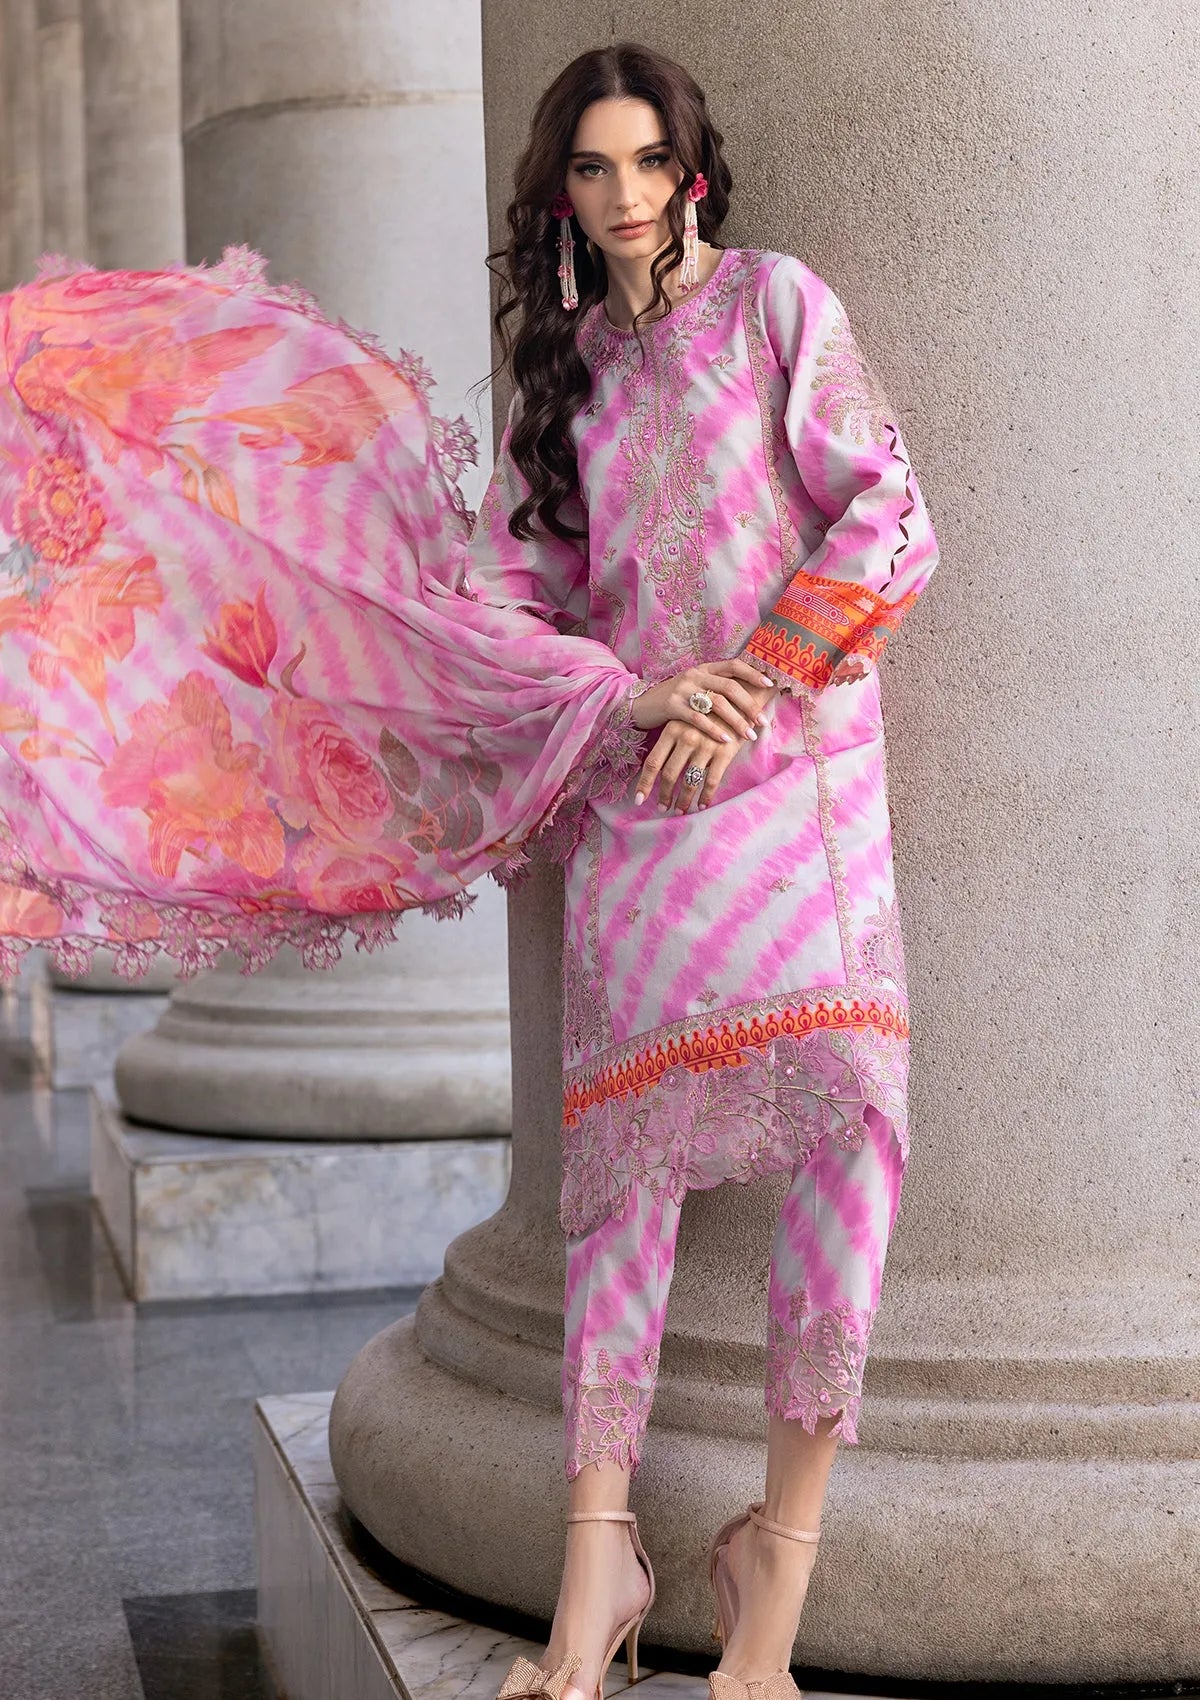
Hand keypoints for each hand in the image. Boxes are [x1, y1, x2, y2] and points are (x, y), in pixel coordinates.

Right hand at [631, 658, 776, 743]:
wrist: (640, 704)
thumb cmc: (674, 700)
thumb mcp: (695, 688)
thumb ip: (716, 689)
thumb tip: (748, 698)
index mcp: (704, 668)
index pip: (734, 665)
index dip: (753, 673)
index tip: (771, 685)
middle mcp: (695, 675)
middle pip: (729, 686)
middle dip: (749, 705)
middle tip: (762, 721)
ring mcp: (682, 689)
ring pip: (717, 703)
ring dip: (736, 720)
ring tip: (749, 735)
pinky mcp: (672, 706)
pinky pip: (698, 718)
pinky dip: (714, 729)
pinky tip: (725, 739)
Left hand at [634, 677, 776, 812]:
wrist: (740, 696)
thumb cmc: (709, 711)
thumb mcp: (686, 720)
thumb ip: (672, 742)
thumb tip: (659, 769)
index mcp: (672, 729)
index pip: (652, 762)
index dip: (645, 783)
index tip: (640, 800)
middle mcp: (685, 738)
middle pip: (669, 775)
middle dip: (665, 796)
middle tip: (664, 808)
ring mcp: (705, 746)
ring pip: (689, 781)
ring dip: (684, 800)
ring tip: (682, 810)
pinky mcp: (723, 752)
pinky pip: (711, 781)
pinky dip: (706, 796)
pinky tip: (702, 804)